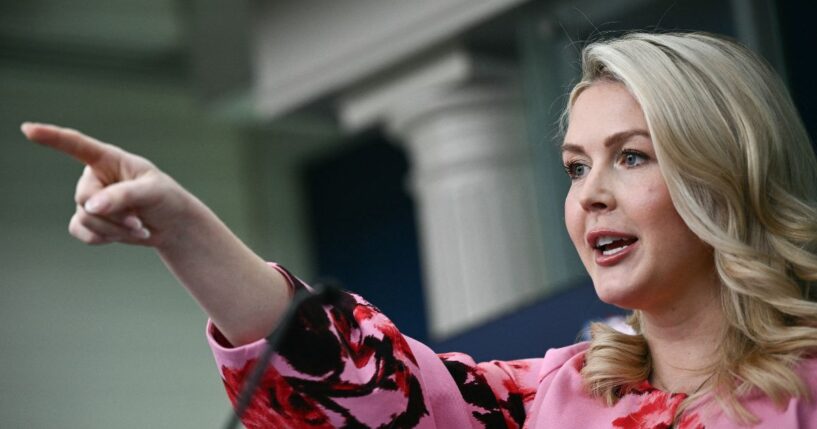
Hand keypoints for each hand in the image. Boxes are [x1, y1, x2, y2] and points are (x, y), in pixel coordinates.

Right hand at [21, 122, 194, 247]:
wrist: (172, 224)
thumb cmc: (166, 198)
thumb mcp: (152, 192)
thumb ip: (123, 195)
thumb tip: (91, 206)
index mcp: (109, 159)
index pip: (77, 145)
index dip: (52, 137)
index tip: (28, 129)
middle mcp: (95, 177)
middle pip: (85, 198)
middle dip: (113, 215)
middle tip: (138, 221)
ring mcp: (90, 199)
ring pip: (86, 219)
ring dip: (114, 229)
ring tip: (139, 228)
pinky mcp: (89, 221)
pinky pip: (83, 232)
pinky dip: (106, 238)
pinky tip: (124, 234)